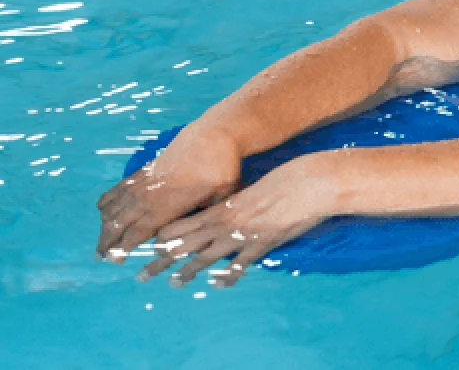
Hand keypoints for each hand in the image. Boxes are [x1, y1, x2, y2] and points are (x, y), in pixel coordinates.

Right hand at [96, 125, 241, 262]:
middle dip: (108, 241)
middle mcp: (150, 194)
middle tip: (101, 257)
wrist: (214, 135)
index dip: (124, 247)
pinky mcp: (144, 170)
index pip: (139, 231)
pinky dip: (108, 201)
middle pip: (120, 221)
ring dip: (105, 224)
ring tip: (101, 242)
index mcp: (168, 204)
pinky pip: (118, 188)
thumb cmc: (222, 169)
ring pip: (115, 206)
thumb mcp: (221, 198)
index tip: (115, 260)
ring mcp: (145, 181)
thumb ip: (207, 218)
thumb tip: (203, 236)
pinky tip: (103, 211)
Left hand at [137, 154, 338, 287]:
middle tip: (142, 276)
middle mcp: (225, 223)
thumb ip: (237, 205)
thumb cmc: (283, 182)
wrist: (306, 184)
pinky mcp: (260, 244)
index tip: (151, 248)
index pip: (182, 224)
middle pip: (184, 244)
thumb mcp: (252, 191)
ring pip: (205, 257)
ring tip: (173, 284)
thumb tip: (229, 213)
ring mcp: (241, 235)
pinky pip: (239, 264)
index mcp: (221, 207)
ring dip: (187, 272)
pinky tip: (218, 285)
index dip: (164, 238)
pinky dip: (227, 276)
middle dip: (161, 261)